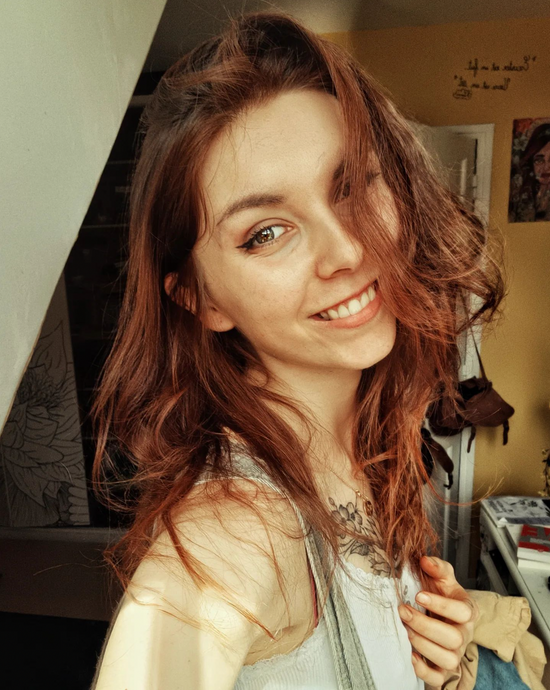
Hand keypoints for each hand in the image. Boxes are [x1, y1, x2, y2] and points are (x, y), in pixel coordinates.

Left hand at [398, 555, 477, 688]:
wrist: (444, 614)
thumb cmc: (443, 596)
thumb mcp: (443, 578)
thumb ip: (437, 567)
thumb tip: (425, 560)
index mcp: (466, 611)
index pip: (461, 611)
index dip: (441, 605)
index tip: (419, 595)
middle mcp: (463, 634)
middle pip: (453, 638)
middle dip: (425, 625)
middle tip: (404, 611)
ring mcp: (454, 653)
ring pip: (448, 659)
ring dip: (424, 645)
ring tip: (406, 630)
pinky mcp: (442, 668)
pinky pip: (438, 678)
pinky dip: (424, 670)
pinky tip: (411, 655)